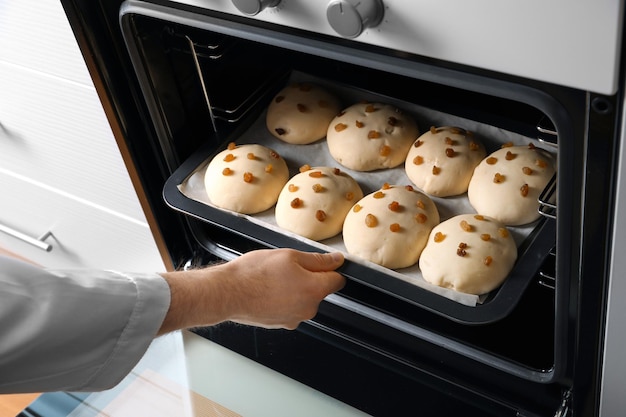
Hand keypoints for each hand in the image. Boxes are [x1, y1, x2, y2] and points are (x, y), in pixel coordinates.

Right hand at [158, 249, 344, 332]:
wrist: (228, 293)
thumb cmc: (254, 274)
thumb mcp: (289, 256)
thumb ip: (318, 260)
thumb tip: (336, 260)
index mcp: (315, 291)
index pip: (337, 280)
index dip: (330, 268)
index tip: (320, 262)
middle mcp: (308, 309)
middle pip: (319, 290)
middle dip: (309, 278)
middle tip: (288, 266)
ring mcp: (294, 319)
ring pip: (303, 298)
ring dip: (295, 288)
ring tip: (273, 278)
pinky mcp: (280, 324)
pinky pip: (289, 307)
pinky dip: (283, 298)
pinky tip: (268, 289)